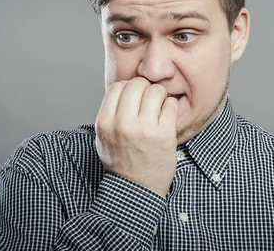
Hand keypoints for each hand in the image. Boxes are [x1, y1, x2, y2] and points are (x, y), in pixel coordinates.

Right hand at [95, 77, 178, 195]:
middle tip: (148, 99)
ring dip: (159, 95)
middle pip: (137, 84)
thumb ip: (110, 113)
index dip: (128, 87)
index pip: (117, 86)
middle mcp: (123, 124)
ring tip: (158, 107)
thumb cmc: (120, 162)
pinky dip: (170, 106)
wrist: (135, 190)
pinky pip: (171, 105)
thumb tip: (124, 88)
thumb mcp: (103, 138)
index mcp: (105, 123)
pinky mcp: (165, 135)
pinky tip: (166, 116)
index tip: (134, 96)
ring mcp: (145, 129)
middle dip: (145, 88)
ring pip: (156, 91)